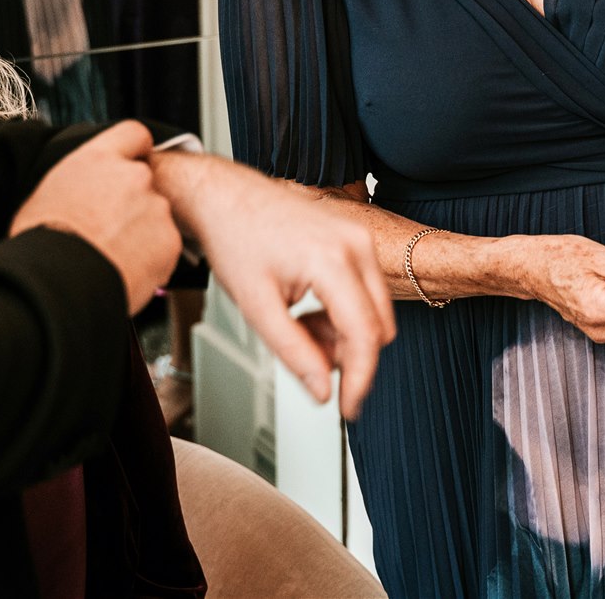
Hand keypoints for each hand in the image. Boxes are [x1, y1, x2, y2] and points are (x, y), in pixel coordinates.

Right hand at [11, 123, 180, 315]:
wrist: (56, 280)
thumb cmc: (39, 241)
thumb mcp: (47, 194)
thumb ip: (76, 182)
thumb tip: (76, 194)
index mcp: (99, 158)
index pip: (133, 134)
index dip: (135, 149)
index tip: (132, 162)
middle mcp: (133, 176)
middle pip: (144, 181)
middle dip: (133, 202)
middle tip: (110, 229)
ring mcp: (155, 207)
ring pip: (155, 217)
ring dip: (141, 233)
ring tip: (112, 257)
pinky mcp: (170, 241)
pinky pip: (164, 248)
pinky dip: (151, 260)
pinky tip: (125, 272)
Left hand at [155, 156, 394, 418]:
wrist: (227, 197)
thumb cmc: (236, 239)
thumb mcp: (257, 307)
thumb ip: (294, 353)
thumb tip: (324, 391)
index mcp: (332, 259)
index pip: (365, 336)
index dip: (359, 380)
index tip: (348, 408)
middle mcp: (356, 244)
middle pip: (378, 327)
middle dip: (346, 354)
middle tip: (305, 353)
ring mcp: (360, 237)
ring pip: (375, 312)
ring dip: (343, 333)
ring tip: (298, 323)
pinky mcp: (356, 238)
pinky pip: (366, 291)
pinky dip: (342, 312)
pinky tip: (308, 307)